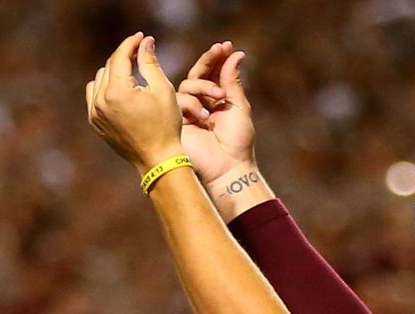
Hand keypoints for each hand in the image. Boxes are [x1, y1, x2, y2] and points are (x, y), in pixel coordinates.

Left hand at [86, 33, 183, 174]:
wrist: (158, 160)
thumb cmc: (166, 125)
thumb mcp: (163, 90)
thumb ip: (150, 63)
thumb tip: (144, 42)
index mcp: (117, 91)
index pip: (119, 57)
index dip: (130, 44)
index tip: (140, 37)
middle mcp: (100, 101)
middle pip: (109, 66)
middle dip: (124, 57)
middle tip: (140, 53)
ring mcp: (95, 113)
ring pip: (99, 79)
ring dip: (113, 72)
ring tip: (131, 74)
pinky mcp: (95, 123)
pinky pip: (94, 96)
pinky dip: (104, 88)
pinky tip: (119, 90)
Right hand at [176, 41, 254, 183]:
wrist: (228, 167)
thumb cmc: (237, 141)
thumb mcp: (238, 106)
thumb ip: (232, 80)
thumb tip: (235, 53)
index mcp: (215, 99)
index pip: (212, 73)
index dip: (217, 58)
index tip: (226, 45)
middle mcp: (199, 103)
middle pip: (197, 74)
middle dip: (208, 60)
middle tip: (220, 50)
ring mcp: (187, 112)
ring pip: (187, 84)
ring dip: (204, 86)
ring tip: (219, 97)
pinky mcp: (176, 121)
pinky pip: (179, 101)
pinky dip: (193, 104)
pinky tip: (205, 116)